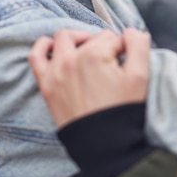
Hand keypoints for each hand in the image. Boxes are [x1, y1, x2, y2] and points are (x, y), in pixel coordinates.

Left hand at [28, 28, 150, 127]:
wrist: (103, 145)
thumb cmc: (122, 111)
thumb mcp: (140, 76)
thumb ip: (138, 46)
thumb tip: (131, 31)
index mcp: (95, 55)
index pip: (113, 37)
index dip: (123, 48)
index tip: (125, 64)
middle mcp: (72, 59)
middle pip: (91, 37)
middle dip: (103, 44)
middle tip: (112, 63)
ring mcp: (56, 71)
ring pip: (64, 37)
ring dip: (77, 39)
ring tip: (89, 52)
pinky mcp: (46, 84)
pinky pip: (36, 55)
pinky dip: (43, 46)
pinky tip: (54, 47)